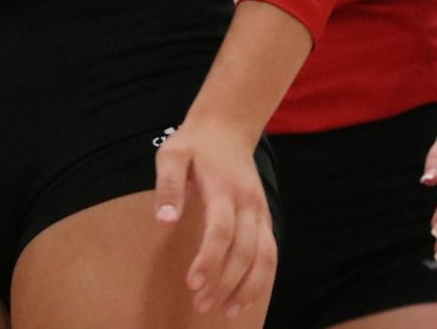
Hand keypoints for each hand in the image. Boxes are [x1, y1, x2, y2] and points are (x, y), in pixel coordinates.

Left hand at [154, 115, 274, 317]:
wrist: (228, 127)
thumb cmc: (194, 144)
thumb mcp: (172, 154)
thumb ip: (168, 186)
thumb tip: (165, 221)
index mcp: (225, 189)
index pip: (221, 231)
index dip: (209, 260)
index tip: (192, 284)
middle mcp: (249, 203)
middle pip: (244, 250)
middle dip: (225, 281)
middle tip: (201, 304)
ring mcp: (260, 211)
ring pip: (265, 256)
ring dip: (249, 287)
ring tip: (227, 311)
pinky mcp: (264, 218)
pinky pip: (271, 253)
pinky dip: (262, 279)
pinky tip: (244, 298)